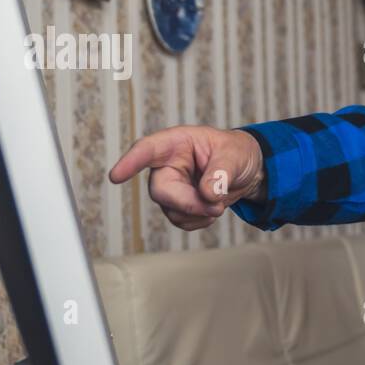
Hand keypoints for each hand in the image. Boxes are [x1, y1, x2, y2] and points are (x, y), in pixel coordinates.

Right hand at [109, 125, 265, 230]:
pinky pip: (181, 221)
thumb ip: (221, 172)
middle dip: (188, 203)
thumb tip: (207, 194)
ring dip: (197, 213)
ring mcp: (170, 187)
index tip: (116, 176)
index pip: (147, 150)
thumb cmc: (236, 152)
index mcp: (176, 144)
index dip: (130, 162)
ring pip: (171, 210)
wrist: (247, 170)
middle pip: (160, 190)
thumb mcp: (234, 155)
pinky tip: (212, 209)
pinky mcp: (177, 205)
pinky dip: (199, 221)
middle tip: (216, 206)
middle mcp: (167, 165)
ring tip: (219, 203)